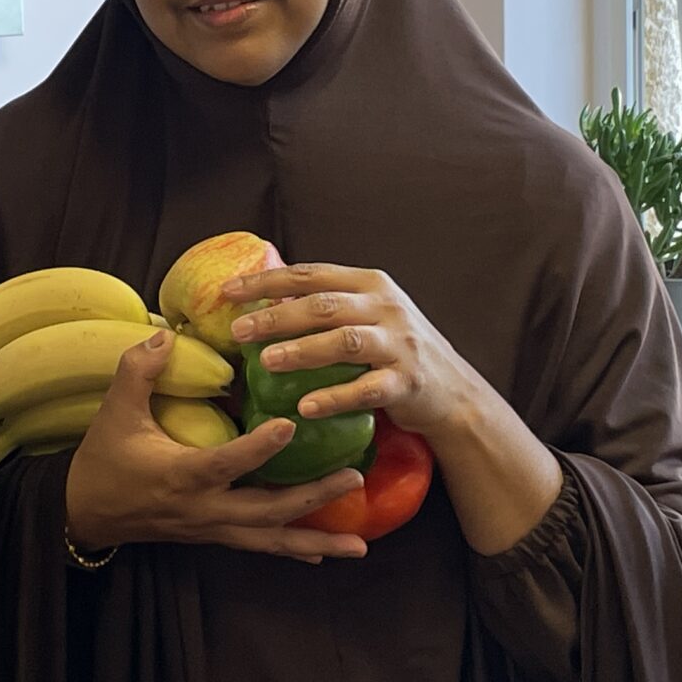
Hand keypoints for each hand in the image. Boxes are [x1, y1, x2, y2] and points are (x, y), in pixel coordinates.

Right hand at [64, 330, 368, 560]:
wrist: (86, 512)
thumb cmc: (103, 459)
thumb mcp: (114, 411)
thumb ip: (138, 370)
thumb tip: (167, 333)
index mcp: (181, 475)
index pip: (226, 463)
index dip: (259, 448)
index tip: (290, 424)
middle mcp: (203, 509)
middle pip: (266, 512)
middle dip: (312, 498)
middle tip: (353, 478)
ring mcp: (211, 527)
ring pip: (270, 540)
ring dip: (316, 539)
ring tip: (359, 544)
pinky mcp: (214, 534)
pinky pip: (260, 544)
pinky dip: (293, 547)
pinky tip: (324, 550)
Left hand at [227, 264, 492, 436]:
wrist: (453, 391)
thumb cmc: (395, 349)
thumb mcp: (367, 314)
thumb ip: (326, 304)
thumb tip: (263, 299)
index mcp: (370, 284)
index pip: (312, 274)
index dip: (268, 280)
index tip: (228, 291)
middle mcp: (386, 308)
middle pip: (324, 305)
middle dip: (277, 316)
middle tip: (239, 330)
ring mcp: (399, 344)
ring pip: (345, 342)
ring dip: (303, 351)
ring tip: (266, 362)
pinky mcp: (407, 382)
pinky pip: (367, 389)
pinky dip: (335, 397)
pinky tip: (305, 407)